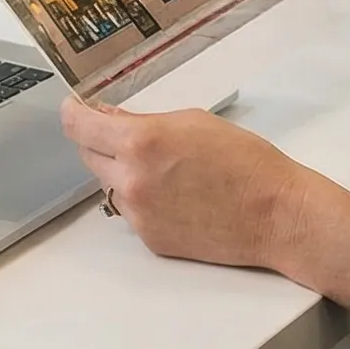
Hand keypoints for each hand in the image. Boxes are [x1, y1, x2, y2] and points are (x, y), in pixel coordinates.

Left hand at [60, 95, 308, 269]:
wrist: (276, 214)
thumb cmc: (245, 162)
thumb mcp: (193, 122)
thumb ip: (144, 121)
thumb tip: (111, 118)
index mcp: (140, 142)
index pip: (79, 126)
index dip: (73, 113)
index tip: (74, 108)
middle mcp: (130, 180)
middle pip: (87, 155)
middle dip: (100, 142)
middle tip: (126, 135)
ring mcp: (138, 214)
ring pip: (108, 186)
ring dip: (122, 173)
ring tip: (166, 170)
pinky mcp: (150, 239)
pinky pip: (131, 212)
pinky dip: (143, 200)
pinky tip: (176, 196)